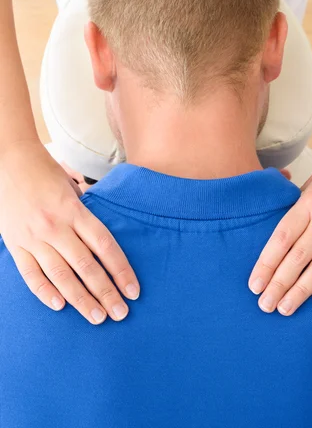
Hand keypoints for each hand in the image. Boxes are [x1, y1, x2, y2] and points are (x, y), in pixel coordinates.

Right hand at [0, 140, 139, 323]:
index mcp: (74, 209)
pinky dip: (44, 292)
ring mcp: (34, 237)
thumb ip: (86, 208)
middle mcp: (56, 226)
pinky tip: (60, 306)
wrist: (8, 159)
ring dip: (81, 299)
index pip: (105, 245)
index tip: (133, 290)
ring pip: (61, 275)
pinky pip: (30, 273)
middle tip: (120, 313)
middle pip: (87, 266)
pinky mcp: (15, 244)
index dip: (121, 270)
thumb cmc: (45, 170)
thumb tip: (101, 226)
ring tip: (97, 317)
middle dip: (106, 292)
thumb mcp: (72, 184)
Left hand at [249, 137, 311, 314]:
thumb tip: (277, 242)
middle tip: (265, 305)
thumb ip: (295, 212)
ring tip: (285, 307)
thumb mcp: (308, 185)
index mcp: (309, 203)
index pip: (282, 240)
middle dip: (279, 285)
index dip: (266, 265)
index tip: (254, 284)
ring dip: (301, 291)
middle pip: (298, 258)